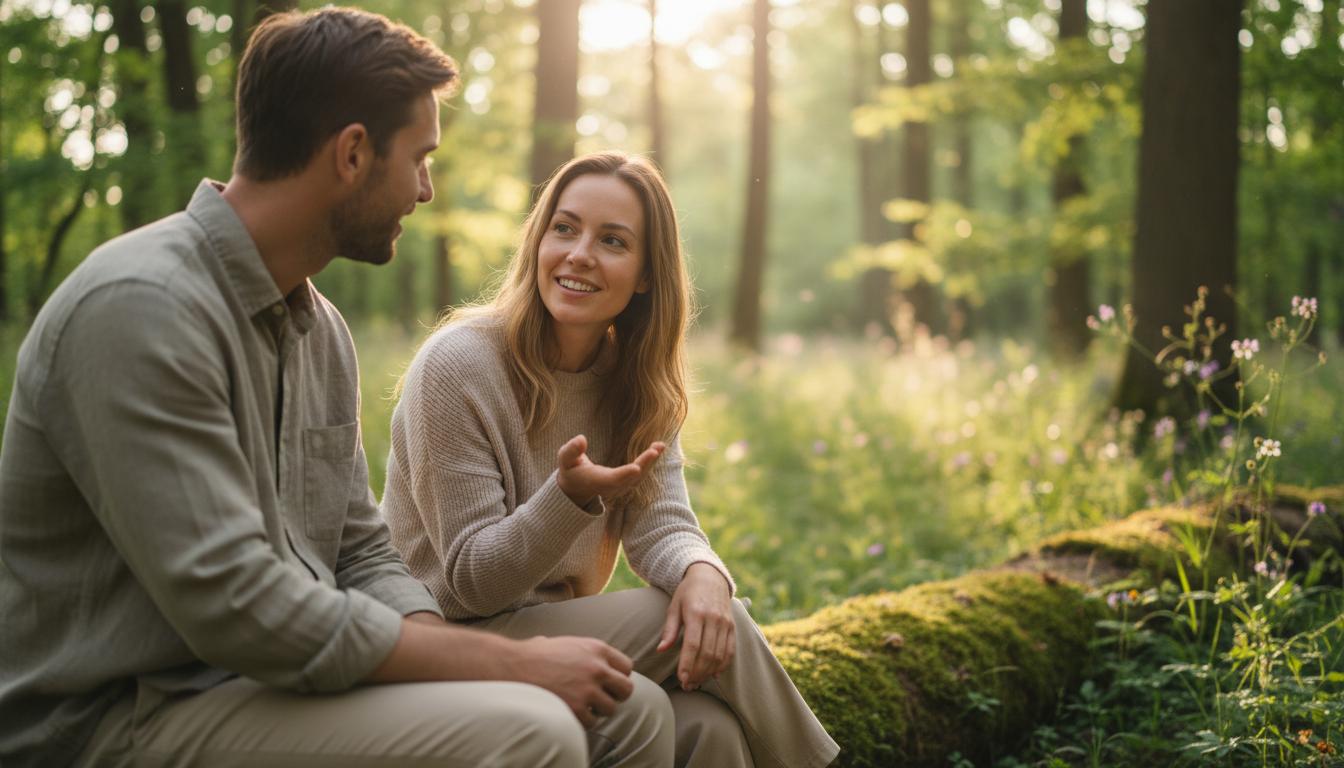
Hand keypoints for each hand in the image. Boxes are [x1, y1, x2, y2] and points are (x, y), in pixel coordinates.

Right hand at [512, 635, 635, 727]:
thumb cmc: (534, 654)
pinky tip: (568, 711)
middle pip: (626, 689)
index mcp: (596, 648)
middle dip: (615, 696)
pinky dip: (581, 720)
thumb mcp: (565, 643)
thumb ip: (585, 652)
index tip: (608, 683)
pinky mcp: (577, 708)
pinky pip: (591, 722)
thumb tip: (593, 660)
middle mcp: (597, 668)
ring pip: (610, 709)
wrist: (511, 666)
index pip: (627, 667)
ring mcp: (588, 689)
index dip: (618, 677)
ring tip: (580, 705)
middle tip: (601, 698)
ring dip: (597, 710)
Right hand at [555, 434, 664, 506]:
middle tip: (656, 449)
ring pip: (639, 477)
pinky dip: (650, 462)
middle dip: (645, 464)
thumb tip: (581, 439)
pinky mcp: (626, 483)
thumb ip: (571, 450)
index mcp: (597, 481)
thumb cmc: (570, 470)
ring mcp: (621, 487)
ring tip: (660, 445)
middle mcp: (612, 487)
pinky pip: (641, 474)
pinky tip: (657, 448)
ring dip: (651, 462)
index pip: (613, 479)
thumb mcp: (564, 459)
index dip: (624, 474)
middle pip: (632, 479)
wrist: (575, 489)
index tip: (637, 468)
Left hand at [657, 562, 734, 690]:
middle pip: (707, 653)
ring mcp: (725, 623)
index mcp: (696, 613)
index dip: (687, 664)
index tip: (682, 679)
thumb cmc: (687, 593)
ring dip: (708, 672)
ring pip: (719, 655)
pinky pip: (730, 650)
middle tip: (687, 686)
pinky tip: (713, 675)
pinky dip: (723, 665)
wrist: (710, 576)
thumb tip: (660, 649)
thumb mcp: (674, 606)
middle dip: (697, 673)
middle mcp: (713, 618)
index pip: (693, 645)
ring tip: (697, 682)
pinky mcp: (733, 626)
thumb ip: (669, 629)